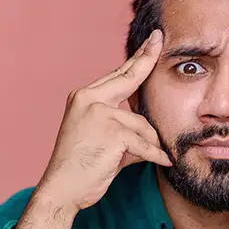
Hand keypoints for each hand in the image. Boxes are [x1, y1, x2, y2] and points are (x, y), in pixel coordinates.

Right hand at [35, 29, 171, 213]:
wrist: (62, 189)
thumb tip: (150, 127)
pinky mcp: (111, 132)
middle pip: (129, 77)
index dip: (138, 57)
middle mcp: (89, 99)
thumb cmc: (82, 167)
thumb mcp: (102, 137)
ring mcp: (99, 114)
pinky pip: (145, 144)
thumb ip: (122, 123)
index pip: (117, 74)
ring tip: (146, 158)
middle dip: (148, 58)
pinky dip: (156, 155)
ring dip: (149, 145)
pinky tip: (166, 161)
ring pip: (143, 125)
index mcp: (84, 97)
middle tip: (160, 39)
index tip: (153, 40)